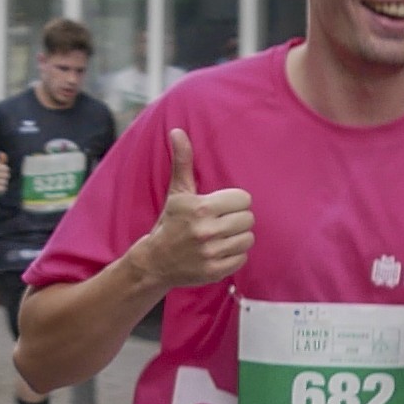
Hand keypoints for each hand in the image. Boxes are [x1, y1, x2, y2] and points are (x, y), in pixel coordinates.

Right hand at [129, 129, 251, 289]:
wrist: (155, 261)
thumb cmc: (170, 222)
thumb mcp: (177, 192)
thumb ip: (182, 161)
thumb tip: (177, 131)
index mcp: (200, 208)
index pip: (243, 199)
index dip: (234, 202)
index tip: (222, 206)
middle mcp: (206, 231)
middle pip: (248, 219)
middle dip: (238, 219)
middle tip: (223, 222)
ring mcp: (211, 253)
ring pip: (248, 239)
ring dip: (238, 237)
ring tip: (222, 236)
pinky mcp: (215, 271)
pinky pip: (242, 258)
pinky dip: (235, 255)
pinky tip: (220, 251)